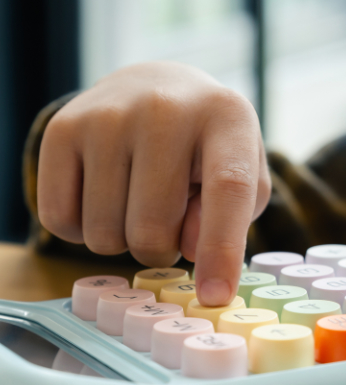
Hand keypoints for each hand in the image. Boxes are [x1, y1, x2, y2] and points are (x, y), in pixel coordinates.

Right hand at [38, 62, 269, 306]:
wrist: (156, 88)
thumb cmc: (209, 147)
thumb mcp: (245, 176)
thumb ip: (235, 218)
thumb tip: (189, 248)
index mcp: (226, 118)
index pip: (228, 190)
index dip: (222, 250)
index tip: (215, 297)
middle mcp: (164, 108)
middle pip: (152, 228)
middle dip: (161, 249)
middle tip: (169, 223)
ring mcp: (107, 115)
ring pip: (105, 233)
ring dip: (123, 241)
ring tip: (138, 203)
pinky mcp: (61, 128)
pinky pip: (61, 221)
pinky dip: (82, 230)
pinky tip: (104, 198)